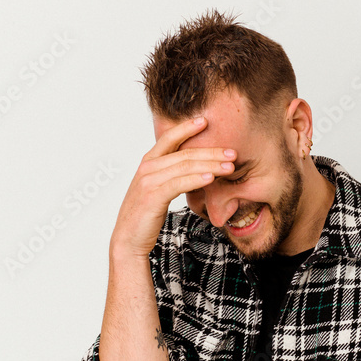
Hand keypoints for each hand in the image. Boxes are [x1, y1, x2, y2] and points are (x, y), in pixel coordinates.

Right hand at [109, 117, 235, 259]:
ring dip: (211, 164)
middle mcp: (147, 168)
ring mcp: (148, 181)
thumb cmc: (145, 216)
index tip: (206, 121)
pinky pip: (179, 183)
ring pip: (185, 166)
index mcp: (148, 163)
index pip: (169, 138)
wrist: (128, 239)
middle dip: (211, 151)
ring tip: (230, 166)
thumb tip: (195, 170)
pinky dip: (197, 179)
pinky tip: (212, 177)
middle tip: (232, 152)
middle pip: (184, 153)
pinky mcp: (153, 196)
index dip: (187, 128)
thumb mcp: (158, 190)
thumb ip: (171, 176)